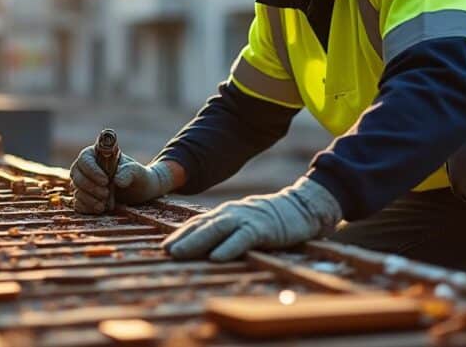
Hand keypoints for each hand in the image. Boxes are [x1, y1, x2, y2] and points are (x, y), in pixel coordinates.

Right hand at [69, 148, 174, 213]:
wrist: (141, 191)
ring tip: (108, 204)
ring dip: (90, 199)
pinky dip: (88, 208)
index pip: (85, 158)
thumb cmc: (139, 176)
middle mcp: (87, 167)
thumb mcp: (137, 172)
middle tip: (107, 194)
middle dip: (90, 187)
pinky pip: (78, 204)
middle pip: (76, 175)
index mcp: (98, 154)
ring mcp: (84, 183)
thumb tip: (117, 180)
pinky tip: (101, 209)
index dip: (91, 170)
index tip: (105, 181)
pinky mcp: (85, 198)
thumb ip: (128, 172)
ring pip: (77, 190)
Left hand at [162, 177, 341, 261]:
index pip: (198, 224)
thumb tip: (205, 250)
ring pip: (217, 230)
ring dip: (196, 242)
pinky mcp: (263, 227)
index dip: (180, 234)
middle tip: (163, 252)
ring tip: (178, 254)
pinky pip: (243, 237)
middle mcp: (232, 214)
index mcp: (226, 215)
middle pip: (202, 226)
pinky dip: (229, 247)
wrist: (302, 207)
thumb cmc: (272, 221)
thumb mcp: (245, 225)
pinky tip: (216, 257)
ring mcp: (247, 219)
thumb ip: (227, 233)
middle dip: (182, 238)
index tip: (163, 247)